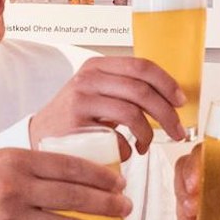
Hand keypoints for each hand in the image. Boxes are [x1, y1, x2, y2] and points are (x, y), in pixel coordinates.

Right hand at [0, 148, 130, 219]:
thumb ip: (30, 166)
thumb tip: (72, 176)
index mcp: (17, 160)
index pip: (70, 166)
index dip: (99, 176)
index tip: (119, 183)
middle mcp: (16, 187)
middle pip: (73, 196)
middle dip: (106, 204)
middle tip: (126, 208)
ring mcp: (10, 217)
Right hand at [29, 56, 185, 154]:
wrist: (39, 136)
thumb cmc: (77, 118)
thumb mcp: (99, 93)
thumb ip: (126, 89)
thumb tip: (171, 98)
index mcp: (98, 66)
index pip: (141, 66)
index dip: (167, 83)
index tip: (181, 101)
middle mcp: (88, 79)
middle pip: (141, 91)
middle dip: (167, 114)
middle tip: (178, 132)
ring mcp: (81, 101)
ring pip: (132, 114)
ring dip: (148, 135)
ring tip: (146, 146)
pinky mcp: (76, 126)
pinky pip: (116, 138)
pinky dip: (127, 149)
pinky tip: (125, 153)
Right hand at [171, 147, 219, 219]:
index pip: (209, 152)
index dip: (196, 164)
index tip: (194, 185)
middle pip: (188, 171)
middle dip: (183, 191)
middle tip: (191, 211)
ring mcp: (212, 196)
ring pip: (185, 196)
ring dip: (183, 215)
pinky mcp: (209, 216)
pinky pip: (190, 219)